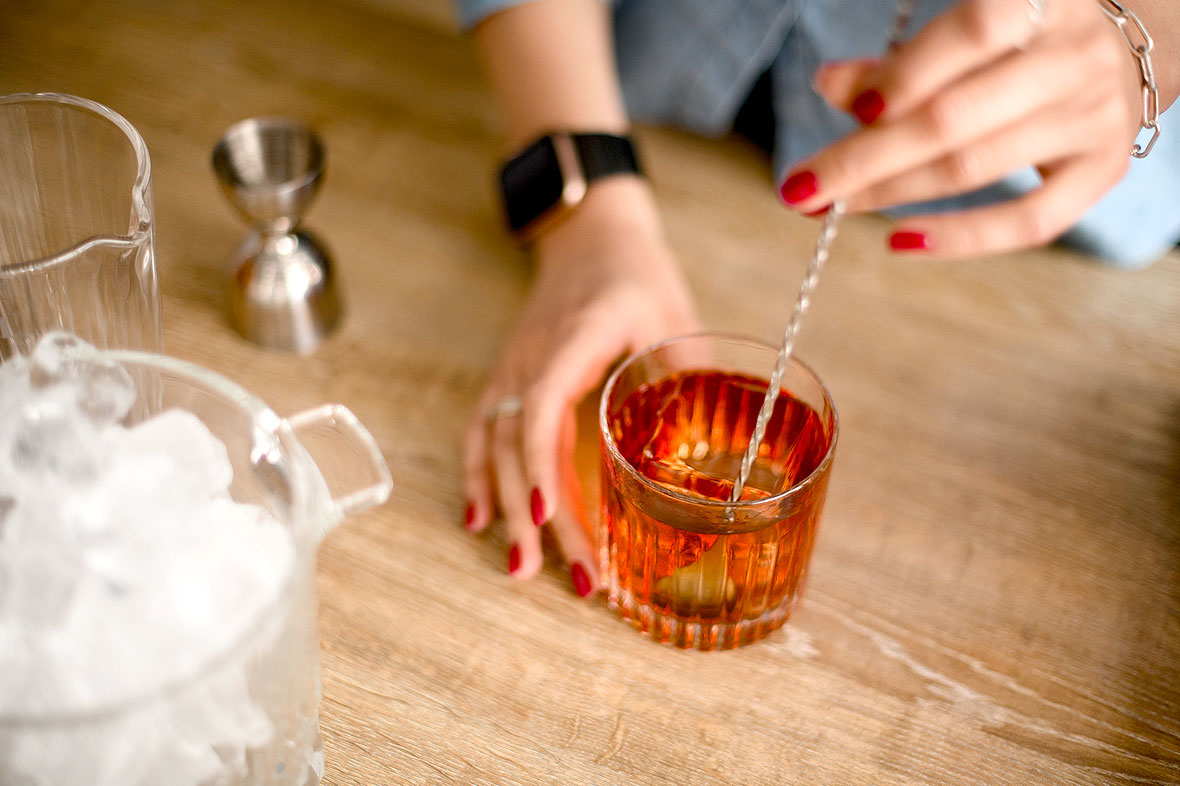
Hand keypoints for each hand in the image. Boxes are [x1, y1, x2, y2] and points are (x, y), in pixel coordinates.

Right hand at [463, 177, 698, 594]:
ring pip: (494, 444)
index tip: (550, 517)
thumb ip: (691, 374)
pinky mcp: (509, 377)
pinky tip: (481, 523)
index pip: (543, 405)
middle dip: (536, 512)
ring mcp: (514, 367)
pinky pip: (482, 431)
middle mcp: (533, 355)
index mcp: (577, 336)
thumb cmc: (637, 272)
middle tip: (563, 575)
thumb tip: (725, 450)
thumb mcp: (674, 313)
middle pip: (518, 442)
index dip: (540, 463)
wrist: (590, 234)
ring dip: (505, 507)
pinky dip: (479, 478)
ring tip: (519, 569)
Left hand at [780, 0, 1144, 257]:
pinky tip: (899, 243)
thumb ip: (903, 59)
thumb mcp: (970, 30)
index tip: (850, 111)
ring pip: (975, 168)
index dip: (907, 74)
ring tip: (829, 208)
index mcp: (1047, 0)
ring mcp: (1094, 118)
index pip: (973, 32)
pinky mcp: (1101, 171)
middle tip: (800, 188)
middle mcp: (1076, 58)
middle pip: (954, 118)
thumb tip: (829, 84)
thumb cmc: (1020, 40)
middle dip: (865, 158)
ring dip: (889, 195)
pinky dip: (960, 238)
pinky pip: (1028, 221)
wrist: (1123, 52)